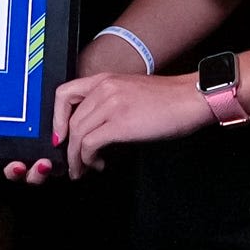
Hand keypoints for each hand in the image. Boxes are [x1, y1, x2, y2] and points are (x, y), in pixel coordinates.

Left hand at [50, 65, 211, 172]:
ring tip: (84, 170)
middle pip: (70, 121)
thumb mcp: (131, 93)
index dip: (57, 118)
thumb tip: (96, 131)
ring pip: (78, 135)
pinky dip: (89, 159)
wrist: (192, 98)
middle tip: (75, 163)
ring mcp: (110, 104)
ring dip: (77, 158)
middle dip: (69, 147)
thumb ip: (110, 104)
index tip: (61, 136)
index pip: (64, 94)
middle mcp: (104, 88)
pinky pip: (90, 144)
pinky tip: (99, 165)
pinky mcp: (119, 123)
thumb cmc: (169, 100)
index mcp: (105, 80)